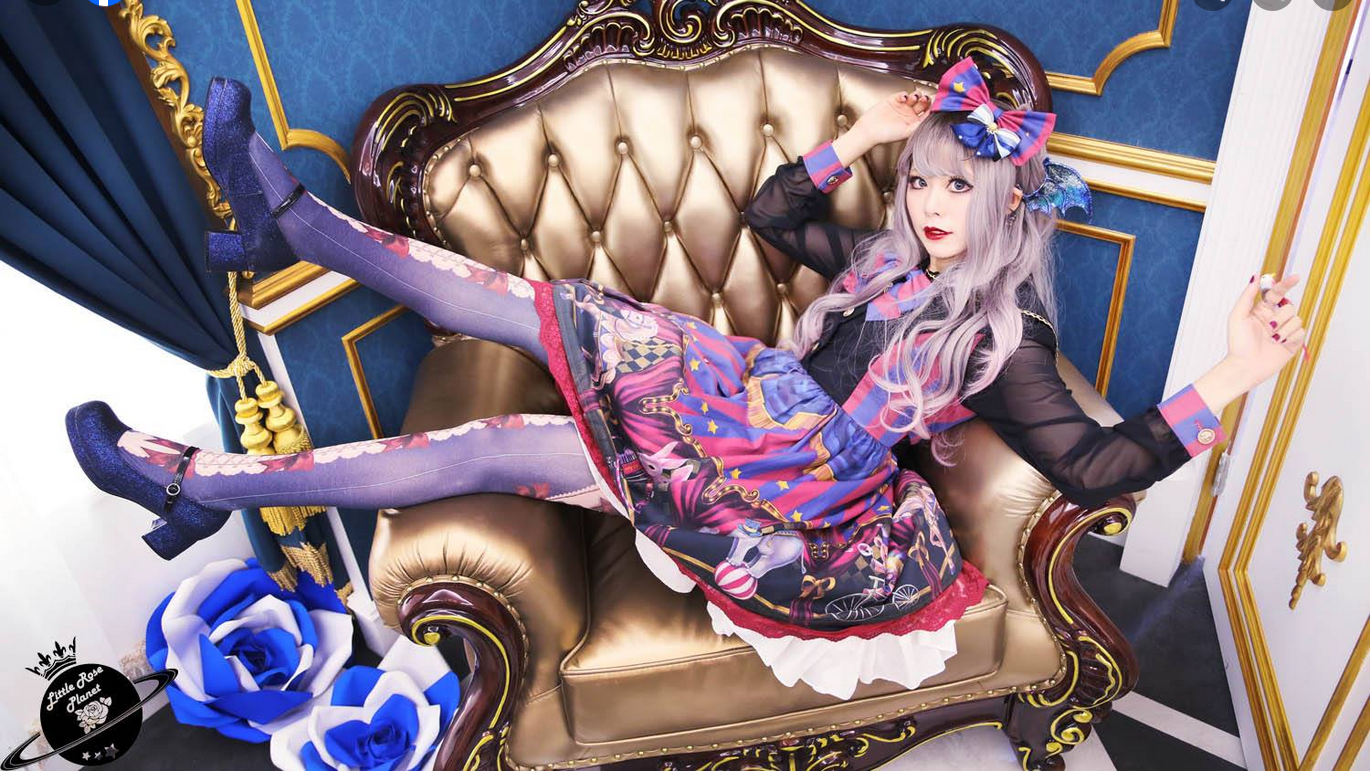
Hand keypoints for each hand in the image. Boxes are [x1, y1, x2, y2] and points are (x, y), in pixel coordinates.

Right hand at [852, 91, 931, 145]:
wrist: (869, 130)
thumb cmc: (886, 135)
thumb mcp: (906, 132)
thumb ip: (919, 125)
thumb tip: (931, 119)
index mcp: (914, 123)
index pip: (928, 113)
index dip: (933, 108)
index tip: (936, 105)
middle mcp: (910, 114)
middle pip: (923, 103)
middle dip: (926, 100)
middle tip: (925, 99)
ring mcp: (902, 107)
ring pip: (915, 97)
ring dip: (916, 95)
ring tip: (913, 97)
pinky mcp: (894, 100)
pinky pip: (903, 94)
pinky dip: (904, 94)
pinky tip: (903, 98)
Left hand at [1192, 273, 1306, 414]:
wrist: (1246, 366)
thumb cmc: (1239, 343)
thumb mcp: (1238, 316)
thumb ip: (1247, 296)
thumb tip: (1256, 277)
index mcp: (1262, 311)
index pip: (1277, 293)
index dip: (1286, 284)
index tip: (1296, 277)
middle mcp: (1274, 319)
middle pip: (1289, 307)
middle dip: (1280, 317)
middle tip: (1269, 328)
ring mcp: (1284, 330)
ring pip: (1297, 319)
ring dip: (1284, 329)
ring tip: (1273, 339)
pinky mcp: (1293, 342)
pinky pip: (1301, 331)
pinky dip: (1291, 337)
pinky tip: (1280, 344)